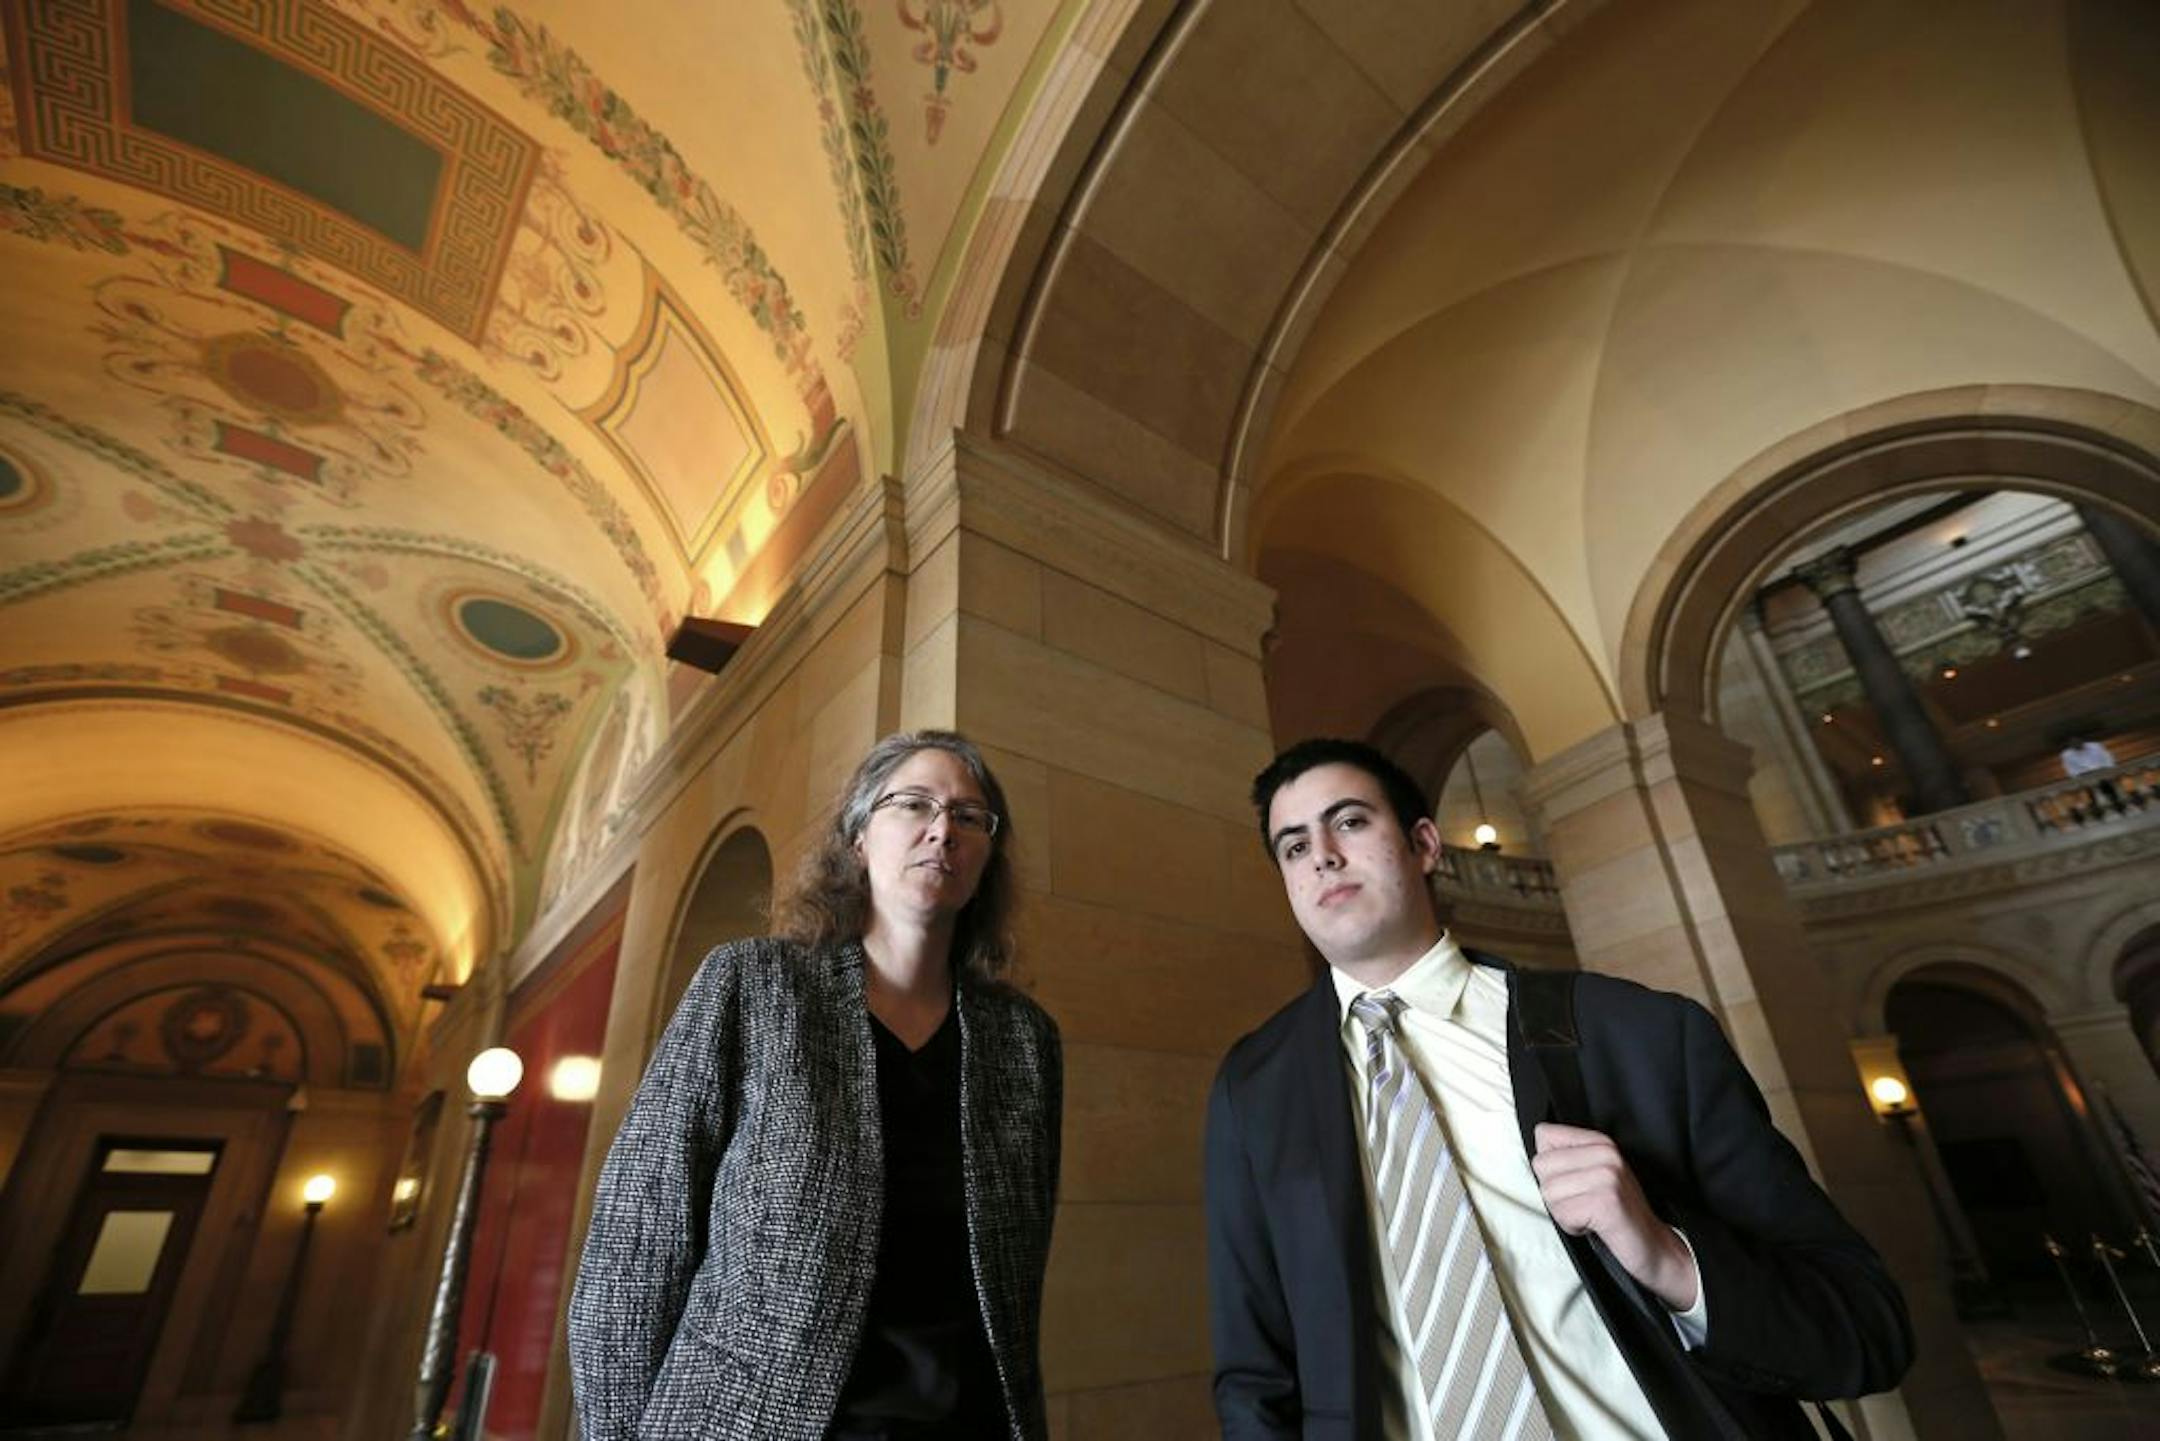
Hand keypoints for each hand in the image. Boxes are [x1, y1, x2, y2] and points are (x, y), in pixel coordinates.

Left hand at [1532, 1122, 1699, 1311]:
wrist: (1655, 1246)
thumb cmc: (1617, 1213)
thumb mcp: (1594, 1175)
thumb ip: (1567, 1157)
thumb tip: (1536, 1149)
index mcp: (1600, 1141)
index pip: (1543, 1135)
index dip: (1551, 1167)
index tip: (1577, 1183)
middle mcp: (1606, 1152)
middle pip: (1541, 1165)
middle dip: (1555, 1193)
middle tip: (1585, 1204)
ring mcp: (1608, 1175)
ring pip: (1548, 1191)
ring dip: (1564, 1212)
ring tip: (1591, 1215)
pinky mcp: (1607, 1202)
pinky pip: (1562, 1214)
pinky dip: (1573, 1227)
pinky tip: (1596, 1226)